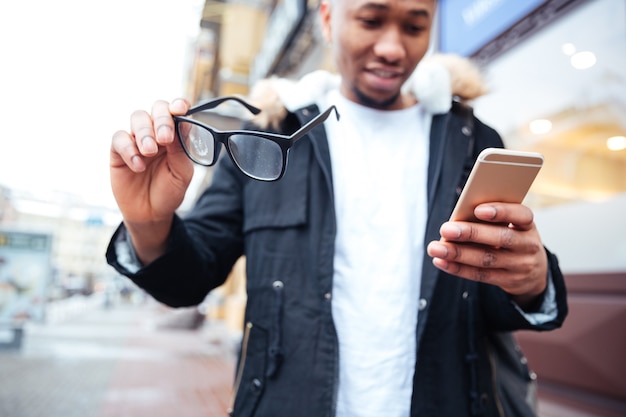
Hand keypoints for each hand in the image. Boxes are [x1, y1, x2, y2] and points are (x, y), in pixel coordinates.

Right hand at [110, 99, 193, 262]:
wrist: (151, 213)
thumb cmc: (169, 191)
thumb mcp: (182, 173)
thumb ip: (182, 150)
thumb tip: (180, 126)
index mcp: (175, 135)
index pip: (176, 111)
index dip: (178, 105)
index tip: (180, 109)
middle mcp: (156, 132)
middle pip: (156, 109)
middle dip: (161, 120)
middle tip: (165, 138)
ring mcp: (137, 140)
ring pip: (138, 118)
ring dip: (145, 133)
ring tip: (150, 153)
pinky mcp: (118, 151)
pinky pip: (119, 138)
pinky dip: (129, 150)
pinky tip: (138, 165)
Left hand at [426, 203, 547, 307]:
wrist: (534, 272)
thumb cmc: (512, 237)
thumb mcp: (511, 225)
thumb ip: (492, 220)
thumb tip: (458, 219)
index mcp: (528, 225)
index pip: (521, 215)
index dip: (502, 212)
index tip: (478, 209)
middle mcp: (528, 245)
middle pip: (500, 238)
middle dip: (471, 233)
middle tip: (446, 229)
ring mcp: (519, 266)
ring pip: (486, 259)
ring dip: (457, 253)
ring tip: (435, 248)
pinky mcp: (508, 281)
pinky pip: (480, 275)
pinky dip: (458, 268)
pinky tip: (441, 261)